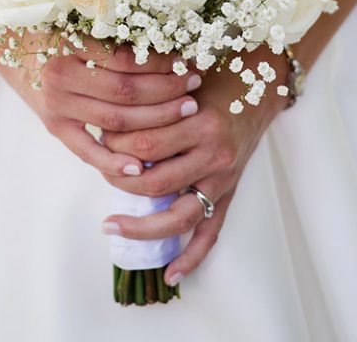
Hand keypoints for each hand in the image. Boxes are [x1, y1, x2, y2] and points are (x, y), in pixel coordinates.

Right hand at [0, 37, 204, 183]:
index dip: (161, 63)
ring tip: (184, 110)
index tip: (187, 62)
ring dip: (155, 119)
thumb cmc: (66, 35)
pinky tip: (140, 166)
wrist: (27, 54)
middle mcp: (61, 77)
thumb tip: (176, 38)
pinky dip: (115, 161)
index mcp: (71, 46)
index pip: (127, 60)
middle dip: (166, 91)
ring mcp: (57, 107)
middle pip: (125, 92)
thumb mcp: (89, 27)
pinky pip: (88, 151)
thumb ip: (122, 36)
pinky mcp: (56, 129)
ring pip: (115, 121)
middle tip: (194, 86)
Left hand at [99, 44, 289, 285]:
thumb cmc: (213, 83)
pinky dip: (192, 258)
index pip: (146, 144)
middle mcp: (213, 153)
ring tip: (112, 227)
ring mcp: (223, 179)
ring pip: (178, 215)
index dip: (116, 147)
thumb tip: (108, 126)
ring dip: (141, 226)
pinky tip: (171, 274)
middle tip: (102, 175)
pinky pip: (211, 234)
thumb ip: (152, 104)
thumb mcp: (182, 85)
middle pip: (155, 181)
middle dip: (121, 182)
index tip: (99, 141)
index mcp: (199, 122)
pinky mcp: (230, 195)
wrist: (257, 90)